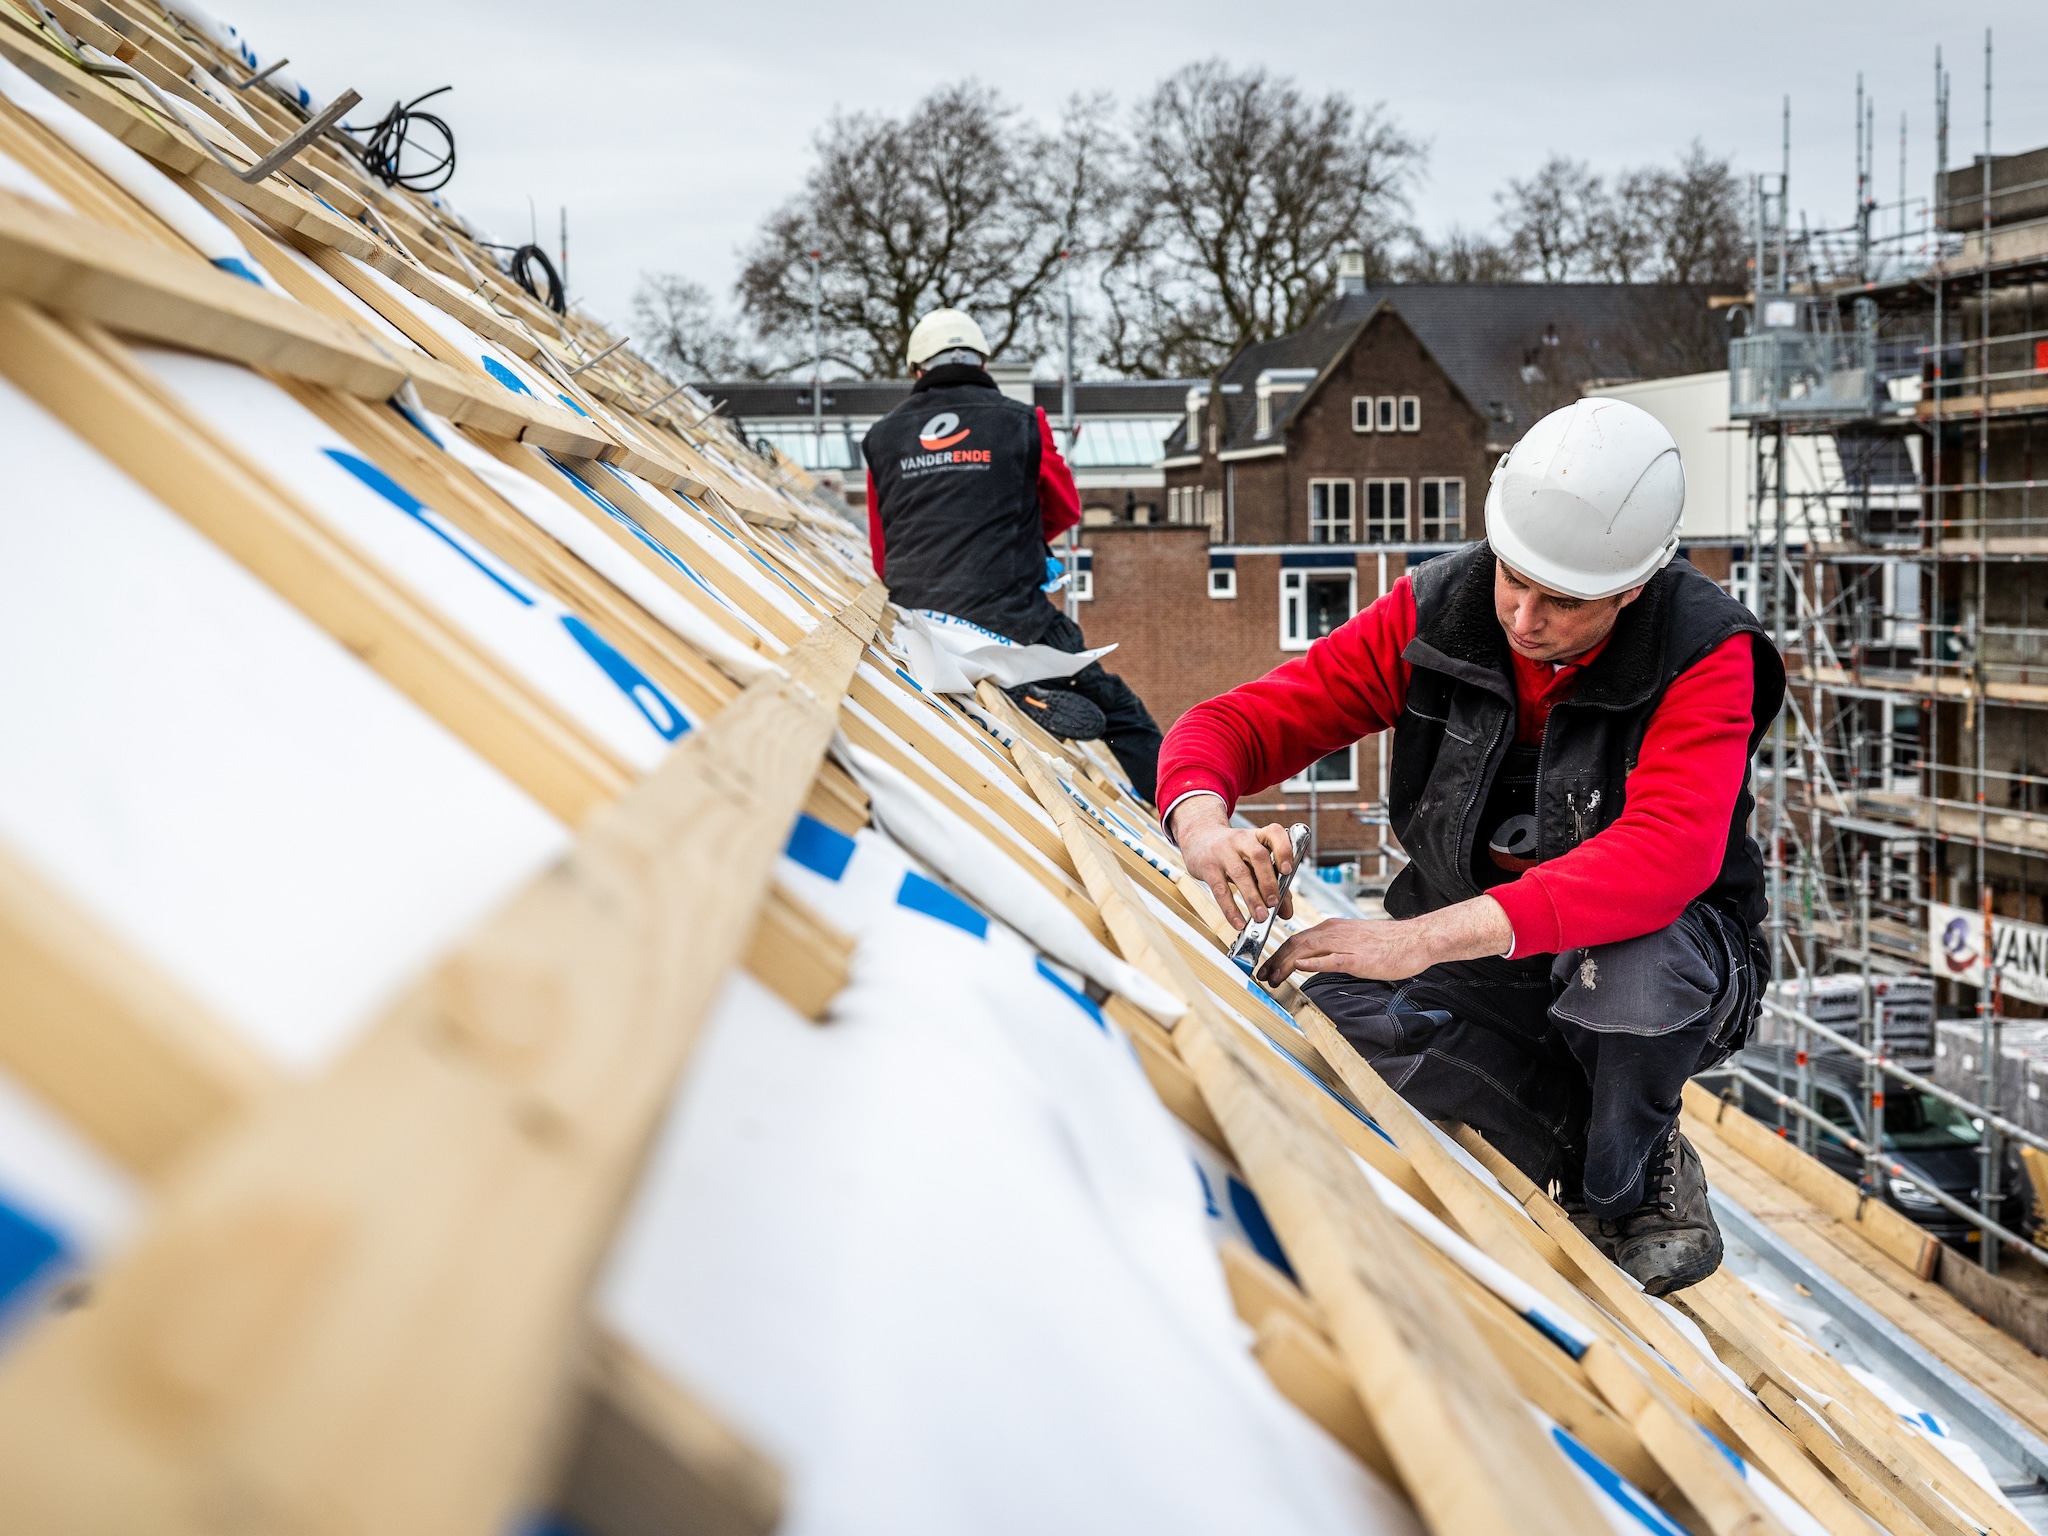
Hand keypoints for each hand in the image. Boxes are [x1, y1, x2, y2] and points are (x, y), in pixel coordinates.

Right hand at [1170, 797, 1295, 930]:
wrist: (1199, 838)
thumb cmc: (1233, 852)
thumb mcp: (1254, 861)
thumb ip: (1275, 883)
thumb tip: (1286, 912)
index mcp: (1258, 836)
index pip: (1274, 833)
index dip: (1283, 850)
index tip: (1288, 870)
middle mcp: (1241, 840)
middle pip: (1258, 856)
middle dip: (1269, 881)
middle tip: (1274, 903)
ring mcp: (1223, 852)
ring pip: (1240, 873)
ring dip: (1253, 898)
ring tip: (1261, 916)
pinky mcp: (1208, 867)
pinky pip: (1220, 889)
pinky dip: (1231, 909)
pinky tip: (1239, 922)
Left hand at [1257, 896, 1513, 984]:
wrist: (1416, 939)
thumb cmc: (1389, 943)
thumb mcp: (1354, 942)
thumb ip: (1332, 949)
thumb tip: (1313, 960)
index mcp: (1332, 928)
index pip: (1296, 939)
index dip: (1277, 954)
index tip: (1266, 967)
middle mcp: (1334, 932)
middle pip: (1293, 943)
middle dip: (1273, 961)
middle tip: (1261, 976)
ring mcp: (1344, 944)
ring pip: (1305, 949)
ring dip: (1283, 964)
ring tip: (1271, 977)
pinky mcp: (1357, 958)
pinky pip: (1329, 959)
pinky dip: (1310, 963)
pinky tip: (1297, 968)